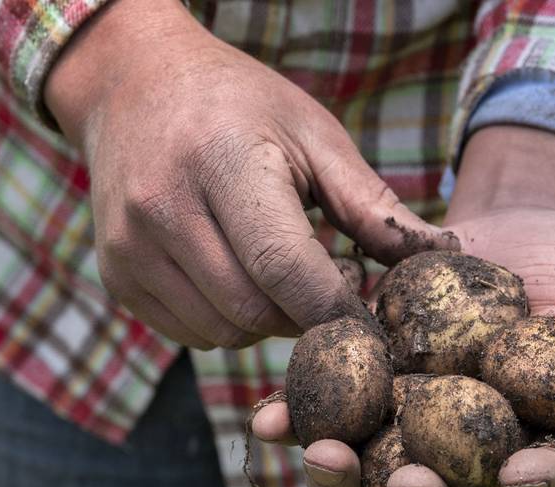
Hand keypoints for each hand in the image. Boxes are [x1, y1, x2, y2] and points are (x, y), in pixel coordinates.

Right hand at [43, 0, 454, 348]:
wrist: (134, 85)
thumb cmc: (240, 107)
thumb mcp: (314, 134)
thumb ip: (373, 205)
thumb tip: (439, 258)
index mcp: (222, 161)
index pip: (283, 265)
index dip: (334, 307)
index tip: (370, 319)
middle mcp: (164, 206)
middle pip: (253, 310)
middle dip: (305, 318)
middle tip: (329, 292)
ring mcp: (129, 246)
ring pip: (222, 332)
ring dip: (267, 323)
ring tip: (282, 277)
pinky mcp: (116, 275)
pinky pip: (191, 333)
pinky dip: (228, 323)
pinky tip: (240, 279)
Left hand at [252, 127, 554, 486]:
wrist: (516, 219)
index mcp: (544, 446)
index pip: (546, 483)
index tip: (516, 474)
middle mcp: (475, 453)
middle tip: (402, 481)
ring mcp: (416, 427)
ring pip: (376, 476)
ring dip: (343, 477)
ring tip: (317, 452)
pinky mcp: (368, 391)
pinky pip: (328, 419)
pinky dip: (296, 423)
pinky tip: (268, 419)